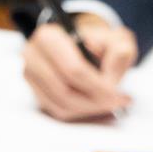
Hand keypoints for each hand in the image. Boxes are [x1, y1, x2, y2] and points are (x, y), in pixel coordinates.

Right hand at [22, 16, 136, 120]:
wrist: (83, 46)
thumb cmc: (99, 44)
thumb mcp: (117, 39)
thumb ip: (120, 53)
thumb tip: (111, 80)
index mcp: (50, 37)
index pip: (73, 70)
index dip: (98, 87)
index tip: (118, 95)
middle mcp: (33, 57)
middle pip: (65, 92)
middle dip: (95, 102)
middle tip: (118, 103)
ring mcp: (31, 78)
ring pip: (61, 106)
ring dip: (89, 110)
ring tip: (110, 105)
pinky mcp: (36, 94)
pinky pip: (58, 112)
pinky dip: (80, 114)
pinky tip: (98, 107)